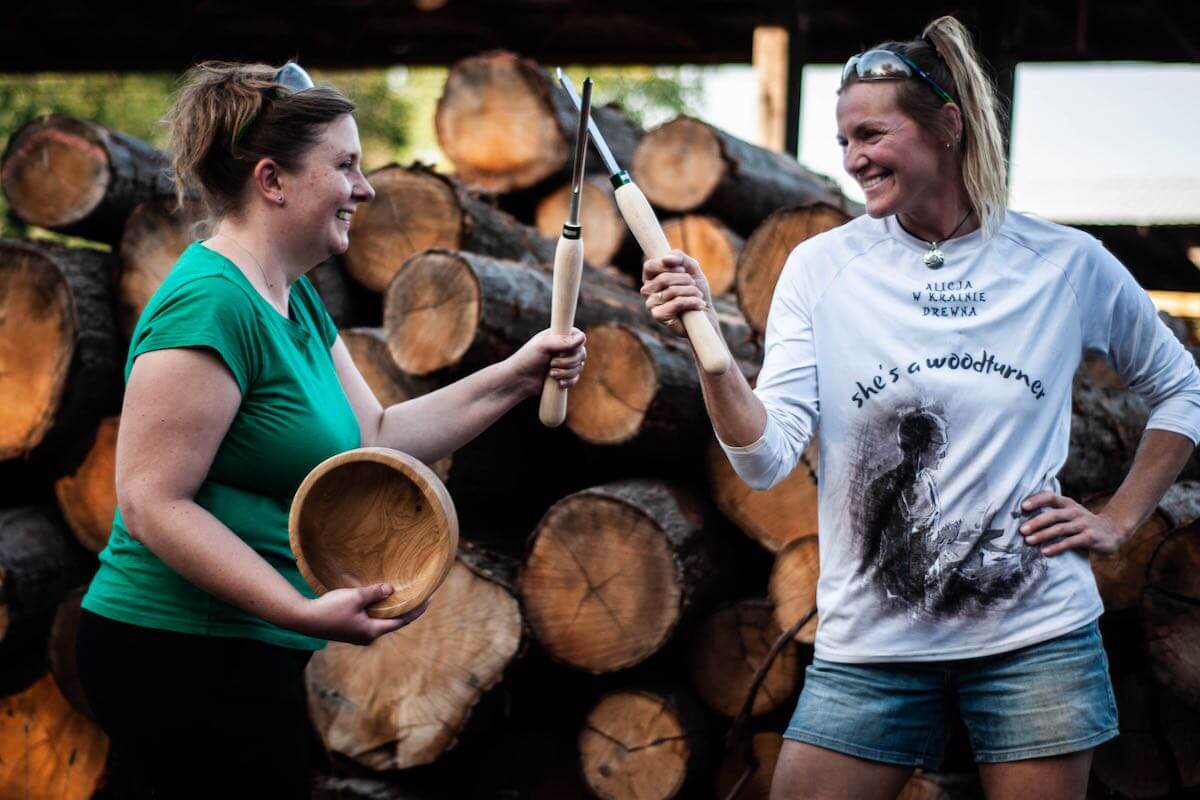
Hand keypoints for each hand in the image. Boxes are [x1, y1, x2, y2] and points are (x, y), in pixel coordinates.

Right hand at [293, 584, 428, 644]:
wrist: (305, 619)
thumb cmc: (331, 608)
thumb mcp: (356, 597)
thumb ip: (375, 593)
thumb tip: (391, 590)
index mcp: (372, 630)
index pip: (401, 621)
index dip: (416, 610)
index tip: (429, 600)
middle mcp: (367, 636)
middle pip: (392, 622)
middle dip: (404, 609)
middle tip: (416, 595)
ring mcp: (358, 635)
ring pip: (380, 621)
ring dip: (389, 610)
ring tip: (400, 596)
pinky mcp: (349, 631)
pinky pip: (369, 620)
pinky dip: (377, 611)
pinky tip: (378, 600)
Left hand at [506, 328, 586, 396]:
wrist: (519, 380)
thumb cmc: (527, 359)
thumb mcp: (543, 346)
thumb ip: (562, 341)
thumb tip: (582, 337)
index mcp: (559, 336)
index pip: (579, 336)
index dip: (576, 345)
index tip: (565, 351)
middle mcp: (564, 348)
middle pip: (581, 354)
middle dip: (568, 362)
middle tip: (551, 364)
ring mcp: (565, 362)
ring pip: (579, 368)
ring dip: (566, 373)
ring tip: (550, 374)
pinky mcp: (564, 375)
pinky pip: (575, 379)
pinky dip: (568, 382)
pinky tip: (558, 383)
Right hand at [640, 249, 714, 337]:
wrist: (704, 312)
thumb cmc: (695, 289)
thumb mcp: (691, 267)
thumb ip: (679, 257)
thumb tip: (665, 259)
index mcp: (651, 278)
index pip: (650, 266)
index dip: (668, 266)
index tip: (683, 269)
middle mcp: (647, 291)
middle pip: (663, 278)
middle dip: (685, 279)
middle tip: (693, 284)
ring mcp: (651, 304)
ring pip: (671, 291)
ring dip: (691, 291)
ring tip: (698, 295)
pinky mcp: (658, 316)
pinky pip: (676, 303)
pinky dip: (692, 301)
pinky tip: (699, 304)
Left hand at [1019, 492, 1129, 556]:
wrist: (1113, 531)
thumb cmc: (1083, 523)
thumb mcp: (1070, 513)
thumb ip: (1054, 513)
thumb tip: (1025, 519)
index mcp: (1068, 504)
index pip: (1051, 497)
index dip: (1037, 500)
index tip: (1023, 507)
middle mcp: (1075, 512)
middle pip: (1053, 515)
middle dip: (1036, 522)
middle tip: (1022, 530)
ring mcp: (1083, 524)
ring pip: (1060, 529)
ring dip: (1043, 535)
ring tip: (1029, 541)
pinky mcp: (1090, 538)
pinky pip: (1070, 542)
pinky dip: (1057, 547)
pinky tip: (1045, 552)